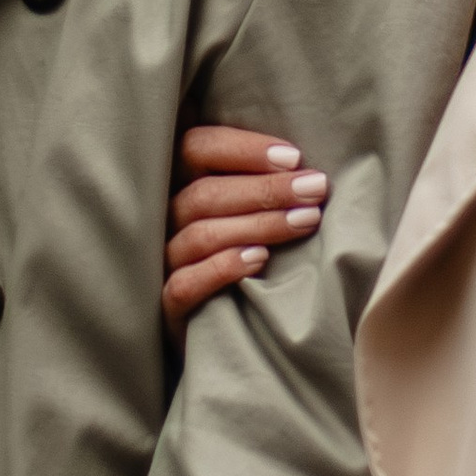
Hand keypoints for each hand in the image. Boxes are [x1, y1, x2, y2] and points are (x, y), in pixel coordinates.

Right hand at [162, 124, 328, 342]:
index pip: (197, 148)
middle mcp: (163, 219)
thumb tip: (304, 161)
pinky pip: (184, 283)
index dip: (244, 149)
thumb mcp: (244, 207)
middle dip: (265, 189)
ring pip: (201, 235)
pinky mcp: (166, 305)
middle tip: (314, 189)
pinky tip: (260, 260)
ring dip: (258, 225)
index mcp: (178, 182)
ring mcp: (161, 262)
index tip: (294, 157)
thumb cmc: (242, 252)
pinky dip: (223, 268)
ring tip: (304, 221)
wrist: (221, 328)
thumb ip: (258, 179)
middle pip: (204, 193)